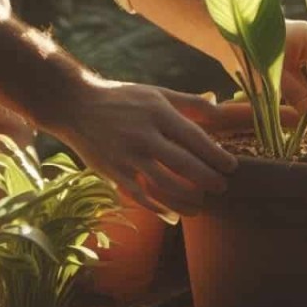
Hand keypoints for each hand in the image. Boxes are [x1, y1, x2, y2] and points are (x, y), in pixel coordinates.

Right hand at [51, 77, 237, 216]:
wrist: (76, 105)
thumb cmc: (122, 98)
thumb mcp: (155, 93)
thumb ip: (187, 102)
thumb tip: (218, 108)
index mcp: (157, 112)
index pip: (194, 137)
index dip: (215, 154)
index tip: (230, 166)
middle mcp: (143, 134)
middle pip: (183, 163)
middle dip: (207, 179)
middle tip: (222, 187)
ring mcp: (127, 155)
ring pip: (164, 183)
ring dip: (187, 197)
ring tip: (201, 204)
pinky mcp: (113, 171)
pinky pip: (140, 195)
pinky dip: (158, 206)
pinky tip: (172, 213)